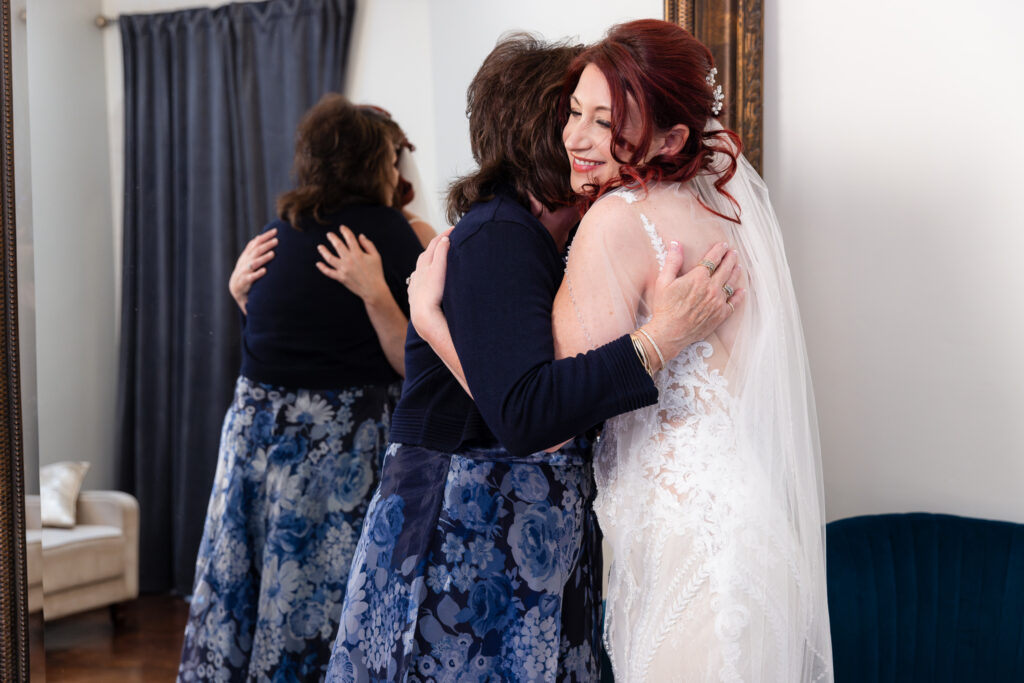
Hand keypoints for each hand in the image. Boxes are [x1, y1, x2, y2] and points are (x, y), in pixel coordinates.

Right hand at [229, 228, 276, 313]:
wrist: (237, 288)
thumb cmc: (246, 271)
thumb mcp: (248, 259)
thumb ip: (254, 249)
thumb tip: (261, 236)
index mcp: (247, 255)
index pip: (256, 242)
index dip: (265, 236)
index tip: (276, 231)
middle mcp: (245, 261)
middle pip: (256, 251)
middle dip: (266, 245)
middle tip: (277, 240)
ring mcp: (245, 271)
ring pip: (254, 263)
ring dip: (263, 258)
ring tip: (273, 254)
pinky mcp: (245, 281)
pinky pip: (251, 277)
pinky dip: (258, 274)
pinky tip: (265, 271)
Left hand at [316, 225, 389, 303]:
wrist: (373, 290)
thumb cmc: (376, 272)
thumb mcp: (376, 256)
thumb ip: (368, 245)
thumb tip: (360, 236)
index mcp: (358, 253)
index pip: (349, 238)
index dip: (345, 231)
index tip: (342, 228)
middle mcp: (349, 260)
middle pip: (337, 245)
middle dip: (332, 238)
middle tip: (329, 234)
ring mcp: (343, 269)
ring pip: (330, 258)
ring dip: (323, 251)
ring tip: (320, 247)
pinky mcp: (340, 278)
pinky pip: (329, 272)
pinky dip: (322, 268)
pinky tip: (318, 263)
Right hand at [408, 228, 452, 343]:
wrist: (424, 320)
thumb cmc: (429, 320)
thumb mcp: (427, 308)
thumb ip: (431, 302)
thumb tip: (435, 306)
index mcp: (417, 282)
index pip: (424, 265)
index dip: (432, 256)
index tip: (439, 250)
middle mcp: (419, 273)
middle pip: (427, 253)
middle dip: (435, 243)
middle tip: (446, 235)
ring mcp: (426, 270)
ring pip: (432, 249)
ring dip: (440, 240)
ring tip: (449, 232)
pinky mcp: (435, 270)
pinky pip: (439, 252)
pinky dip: (444, 243)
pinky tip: (450, 237)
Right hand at [642, 241, 745, 363]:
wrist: (669, 333)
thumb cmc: (664, 308)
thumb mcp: (663, 281)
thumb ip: (672, 261)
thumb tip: (676, 244)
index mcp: (698, 277)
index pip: (713, 259)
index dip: (719, 250)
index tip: (723, 245)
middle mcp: (711, 288)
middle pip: (725, 269)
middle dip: (730, 259)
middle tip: (733, 253)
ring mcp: (718, 302)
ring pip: (731, 284)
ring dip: (735, 273)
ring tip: (738, 267)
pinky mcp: (720, 315)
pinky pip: (734, 303)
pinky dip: (739, 296)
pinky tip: (741, 291)